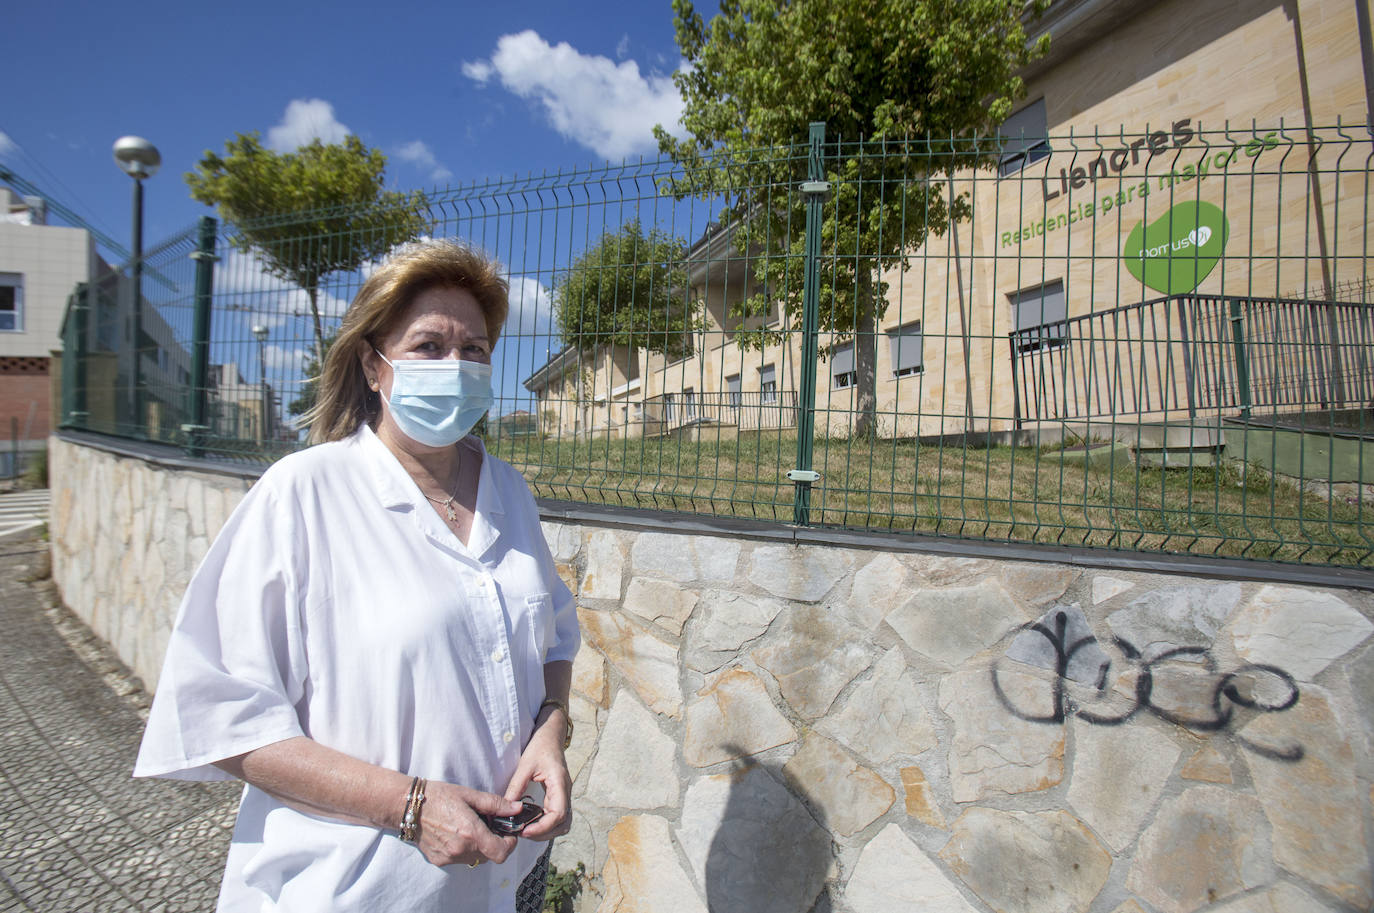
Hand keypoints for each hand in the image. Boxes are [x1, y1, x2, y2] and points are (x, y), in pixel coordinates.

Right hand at [416, 781, 520, 867]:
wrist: (408, 806)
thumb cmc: (439, 796)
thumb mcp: (470, 795)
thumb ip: (496, 805)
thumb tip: (517, 808)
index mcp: (471, 833)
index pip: (501, 853)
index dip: (510, 844)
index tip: (508, 833)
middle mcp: (460, 849)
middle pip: (489, 856)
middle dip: (494, 842)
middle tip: (488, 825)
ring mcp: (449, 857)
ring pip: (475, 858)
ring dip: (479, 846)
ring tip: (470, 827)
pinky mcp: (439, 860)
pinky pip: (460, 858)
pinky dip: (464, 849)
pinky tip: (456, 832)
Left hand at [503, 710, 572, 840]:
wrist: (551, 735)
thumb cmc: (540, 746)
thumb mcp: (525, 765)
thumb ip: (516, 787)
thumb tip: (506, 809)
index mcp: (559, 783)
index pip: (558, 814)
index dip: (543, 827)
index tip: (525, 831)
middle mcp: (565, 792)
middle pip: (563, 823)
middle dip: (544, 833)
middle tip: (523, 833)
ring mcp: (564, 794)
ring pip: (563, 822)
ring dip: (547, 831)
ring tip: (527, 829)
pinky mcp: (559, 796)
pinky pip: (558, 816)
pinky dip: (547, 824)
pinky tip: (532, 822)